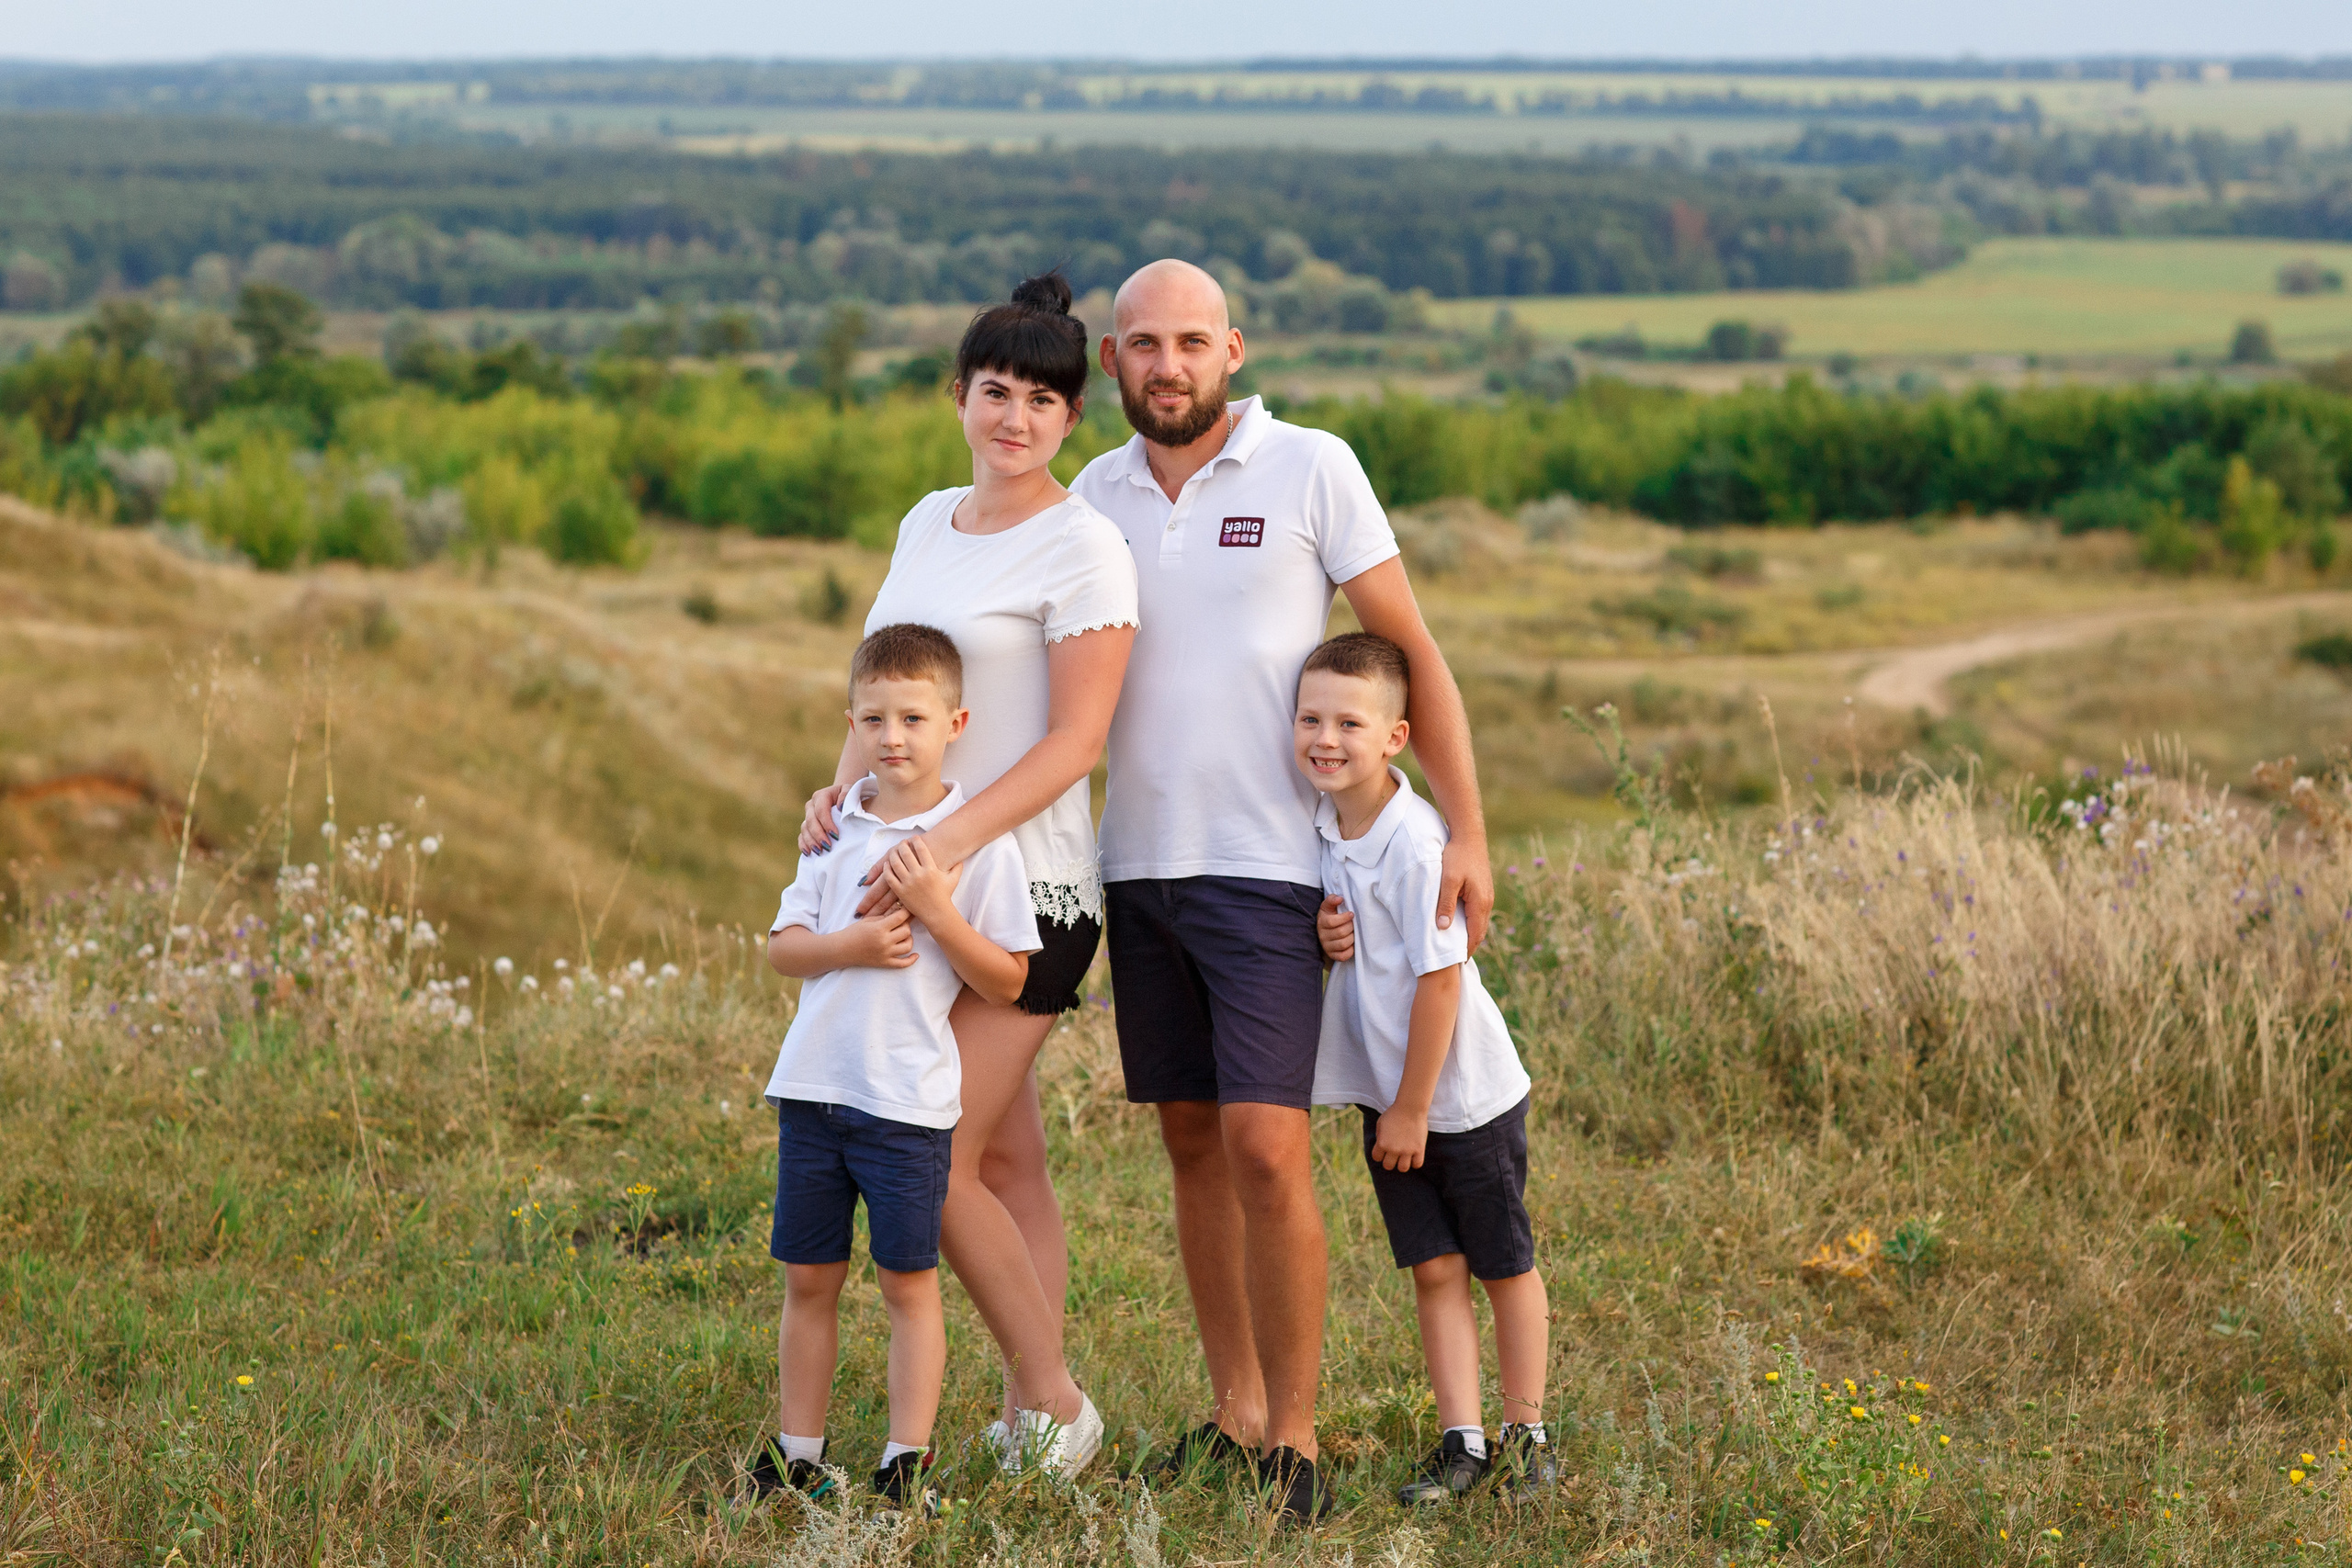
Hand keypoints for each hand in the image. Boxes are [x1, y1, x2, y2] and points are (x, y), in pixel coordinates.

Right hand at [798, 784, 848, 855]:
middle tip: (828, 847)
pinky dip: (803, 844)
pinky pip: (801, 836)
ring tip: (819, 851)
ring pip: (805, 829)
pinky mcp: (806, 825)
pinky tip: (808, 853)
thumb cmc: (848, 796)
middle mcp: (811, 806)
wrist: (842, 797)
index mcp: (821, 796)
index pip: (821, 810)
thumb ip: (846, 795)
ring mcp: (807, 816)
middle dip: (818, 835)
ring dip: (811, 841)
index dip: (827, 824)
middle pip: (811, 821)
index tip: (835, 835)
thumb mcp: (850, 791)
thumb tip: (840, 806)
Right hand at [841, 906, 916, 969]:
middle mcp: (884, 942)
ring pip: (908, 946)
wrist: (842, 949)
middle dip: (906, 925)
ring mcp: (885, 954)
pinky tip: (916, 955)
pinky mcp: (884, 963)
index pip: (900, 918)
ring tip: (903, 936)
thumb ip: (885, 916)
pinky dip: (911, 960)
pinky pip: (903, 964)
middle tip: (901, 923)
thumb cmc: (854, 932)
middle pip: (907, 931)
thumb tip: (901, 911)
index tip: (909, 908)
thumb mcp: (869, 920)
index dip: (907, 911)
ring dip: (908, 939)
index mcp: (879, 928)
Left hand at [877, 837, 961, 928]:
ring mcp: (908, 883)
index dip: (916, 840)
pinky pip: (889, 876)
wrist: (937, 913)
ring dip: (893, 854)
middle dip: (903, 844)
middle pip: (906, 853)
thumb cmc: (944, 896)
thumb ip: (957, 867)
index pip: (921, 848)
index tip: (914, 838)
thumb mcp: (953, 879)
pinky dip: (886, 868)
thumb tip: (960, 857)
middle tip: (903, 843)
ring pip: (895, 863)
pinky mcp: (900, 891)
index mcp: (931, 869)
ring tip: (895, 852)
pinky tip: (887, 864)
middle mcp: (918, 875)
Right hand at [1317, 894, 1355, 963]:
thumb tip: (1340, 898)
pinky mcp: (1332, 955)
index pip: (1331, 922)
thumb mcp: (1329, 907)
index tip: (1351, 914)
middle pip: (1340, 933)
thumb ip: (1332, 899)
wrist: (1326, 932)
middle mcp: (1322, 935)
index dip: (1344, 918)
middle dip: (1350, 927)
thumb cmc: (1330, 917)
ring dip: (1352, 938)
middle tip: (1353, 924)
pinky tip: (1351, 944)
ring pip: (1342, 944)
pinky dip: (1350, 951)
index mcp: (1321, 922)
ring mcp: (1327, 946)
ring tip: (1353, 933)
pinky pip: (1342, 956)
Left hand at [1371, 1106, 1428, 1172]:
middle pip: (1388, 1166)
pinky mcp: (1419, 1149)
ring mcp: (1407, 1150)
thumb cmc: (1394, 1113)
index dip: (1379, 1154)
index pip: (1376, 1158)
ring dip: (1402, 1164)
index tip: (1384, 1149)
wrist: (1410, 1107)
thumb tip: (1381, 1147)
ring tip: (1404, 1157)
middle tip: (1394, 1154)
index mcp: (1382, 1143)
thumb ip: (1379, 1137)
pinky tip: (1414, 1156)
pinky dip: (1415, 1162)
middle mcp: (1393, 1149)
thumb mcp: (1380, 1123)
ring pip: (1403, 1168)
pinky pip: (1417, 1164)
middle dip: (1390, 1161)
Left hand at [1437, 835, 1493, 952]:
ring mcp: (1486, 896)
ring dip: (1469, 935)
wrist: (1469, 836)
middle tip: (1454, 961)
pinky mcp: (1483, 891)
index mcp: (1480, 903)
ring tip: (1455, 947)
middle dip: (1468, 947)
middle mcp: (1487, 902)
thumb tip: (1444, 928)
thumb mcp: (1448, 881)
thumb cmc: (1457, 856)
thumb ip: (1446, 904)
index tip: (1455, 963)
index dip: (1466, 950)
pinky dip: (1470, 923)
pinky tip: (1458, 925)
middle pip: (1479, 932)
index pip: (1474, 935)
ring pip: (1478, 923)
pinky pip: (1477, 913)